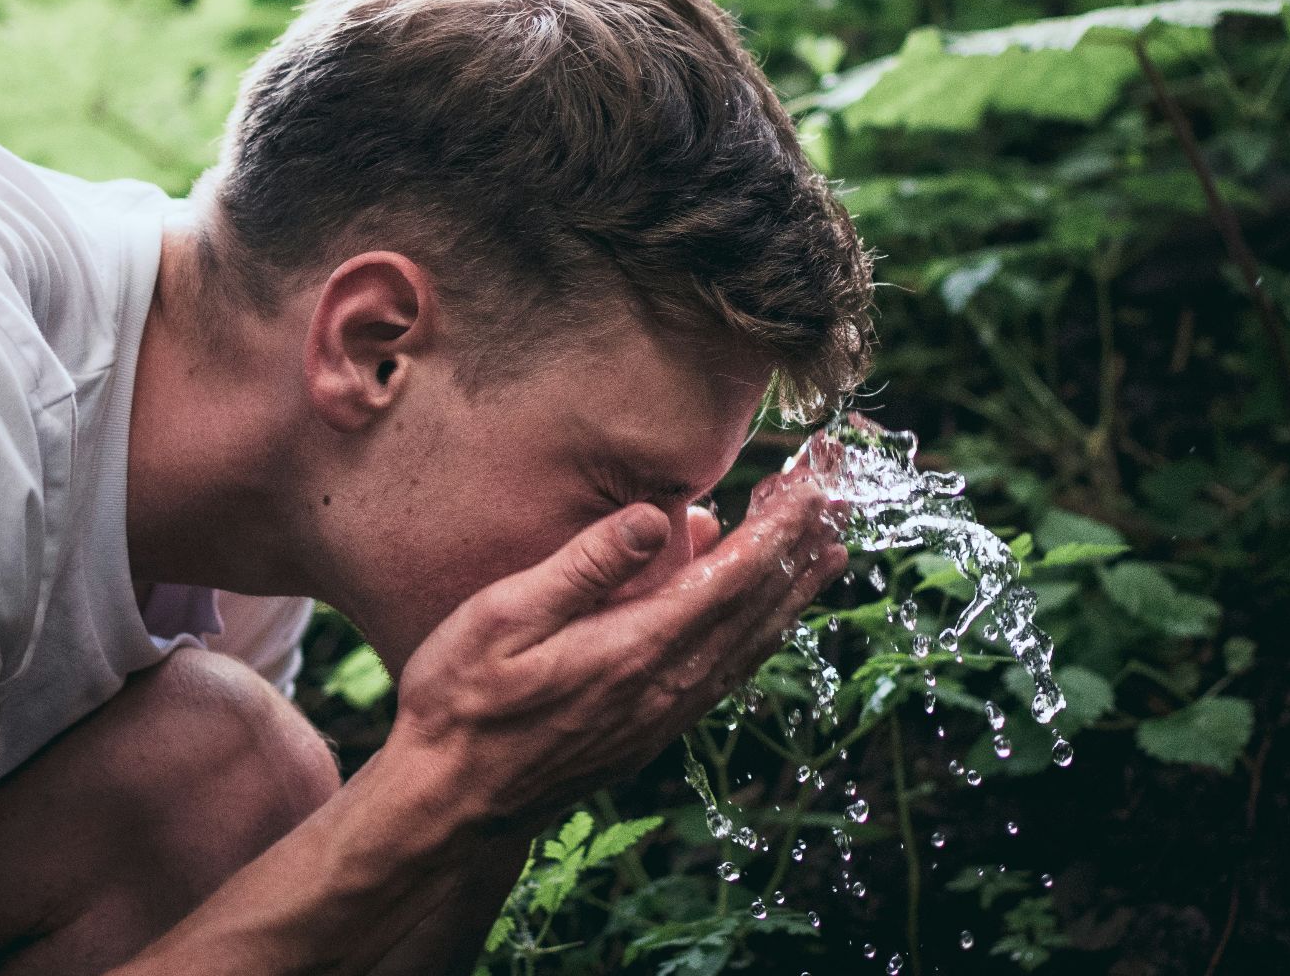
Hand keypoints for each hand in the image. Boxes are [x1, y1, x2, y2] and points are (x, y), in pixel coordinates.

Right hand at [388, 457, 847, 828]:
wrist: (450, 802)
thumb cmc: (462, 700)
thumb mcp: (504, 617)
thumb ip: (584, 566)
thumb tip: (655, 518)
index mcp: (636, 646)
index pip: (732, 577)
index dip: (779, 529)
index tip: (815, 487)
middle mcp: (666, 684)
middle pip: (757, 608)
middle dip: (801, 550)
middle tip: (840, 501)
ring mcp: (663, 714)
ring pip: (750, 644)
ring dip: (793, 593)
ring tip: (828, 552)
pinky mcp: (651, 731)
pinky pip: (726, 673)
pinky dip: (759, 634)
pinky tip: (765, 619)